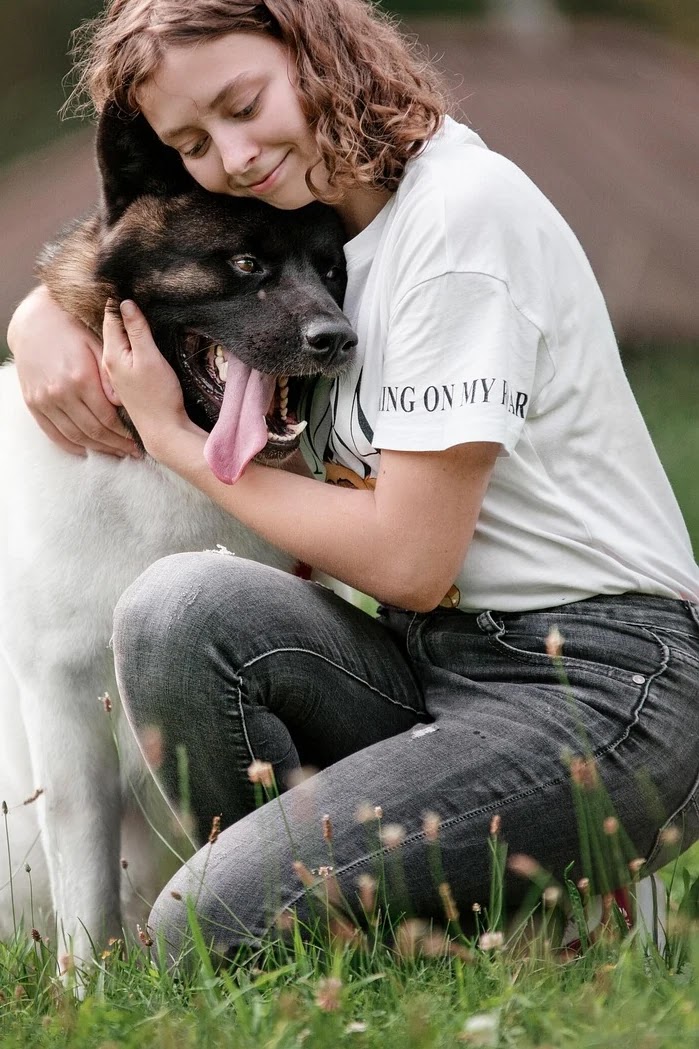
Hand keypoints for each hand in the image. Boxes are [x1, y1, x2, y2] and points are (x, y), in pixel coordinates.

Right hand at [7, 285, 139, 457]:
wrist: (35, 322)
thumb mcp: (97, 345)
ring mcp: (44, 401)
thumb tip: (122, 402)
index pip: (108, 417)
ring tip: (116, 453)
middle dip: (116, 445)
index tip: (138, 440)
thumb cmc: (72, 330)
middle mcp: (61, 393)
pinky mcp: (34, 404)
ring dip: (98, 448)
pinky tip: (88, 450)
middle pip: (93, 431)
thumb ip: (110, 374)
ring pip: (75, 436)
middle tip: (132, 452)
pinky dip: (72, 445)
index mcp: (80, 379)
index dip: (125, 433)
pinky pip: (54, 433)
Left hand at [101, 300, 192, 454]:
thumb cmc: (158, 395)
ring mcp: (117, 375)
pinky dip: (129, 343)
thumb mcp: (149, 357)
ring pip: (118, 342)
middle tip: (126, 288)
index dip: (117, 299)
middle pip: (112, 329)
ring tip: (132, 309)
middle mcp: (109, 363)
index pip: (111, 317)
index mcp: (112, 353)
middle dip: (119, 311)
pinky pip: (125, 355)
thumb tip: (126, 303)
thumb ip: (137, 330)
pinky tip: (138, 339)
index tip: (121, 279)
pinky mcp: (128, 383)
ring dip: (124, 327)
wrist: (163, 431)